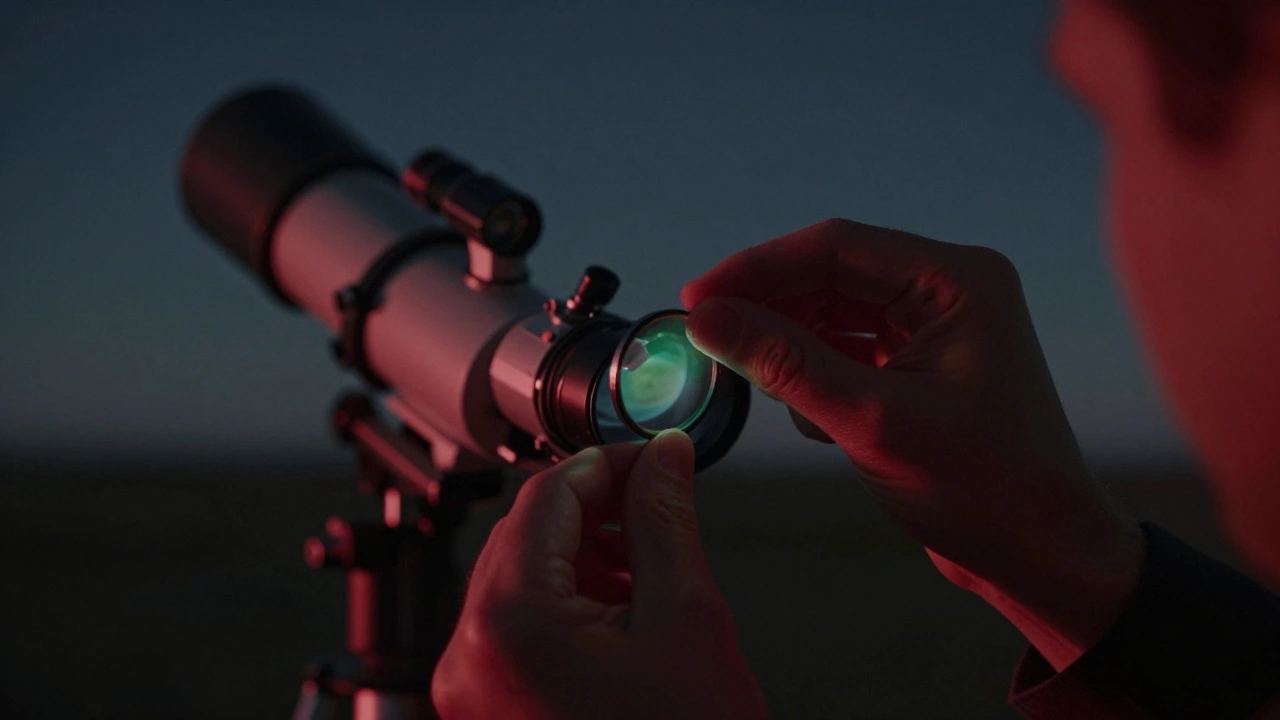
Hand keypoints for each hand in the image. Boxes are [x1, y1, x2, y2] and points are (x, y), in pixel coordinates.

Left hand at [431, 431, 766, 719]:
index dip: (606, 463)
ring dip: (577, 550)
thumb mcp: (686, 620)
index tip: (653, 456)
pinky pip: (509, 624)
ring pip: (514, 575)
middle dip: (591, 507)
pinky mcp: (481, 710)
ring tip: (642, 554)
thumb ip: (665, 521)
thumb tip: (664, 455)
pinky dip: (558, 598)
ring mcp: (467, 690)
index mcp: (509, 623)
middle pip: (522, 532)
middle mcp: (467, 655)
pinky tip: (614, 602)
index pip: (547, 497)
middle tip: (654, 497)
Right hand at [682, 218, 1144, 669]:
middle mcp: (948, 291)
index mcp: (956, 282)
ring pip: (834, 313)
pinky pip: (849, 349)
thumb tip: (707, 319)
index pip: (836, 247)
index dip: (757, 270)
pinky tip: (815, 419)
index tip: (695, 300)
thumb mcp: (871, 422)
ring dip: (792, 347)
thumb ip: (785, 363)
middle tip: (707, 340)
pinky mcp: (921, 365)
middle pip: (831, 275)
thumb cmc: (980, 488)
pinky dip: (818, 376)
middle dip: (769, 309)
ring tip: (761, 386)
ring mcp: (936, 328)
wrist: (1041, 554)